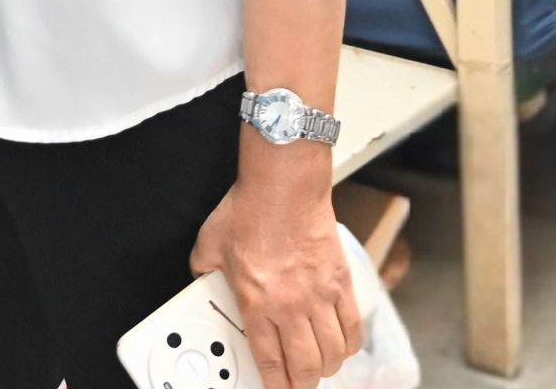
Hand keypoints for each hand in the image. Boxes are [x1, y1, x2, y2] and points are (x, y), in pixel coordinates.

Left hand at [192, 179, 361, 388]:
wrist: (284, 186)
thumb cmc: (248, 211)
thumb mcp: (209, 244)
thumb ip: (204, 271)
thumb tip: (201, 283)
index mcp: (257, 302)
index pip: (271, 361)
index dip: (276, 386)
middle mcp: (292, 306)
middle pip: (308, 367)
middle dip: (302, 385)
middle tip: (297, 384)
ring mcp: (321, 296)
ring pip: (334, 353)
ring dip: (326, 367)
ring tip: (317, 367)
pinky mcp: (342, 283)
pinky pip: (353, 328)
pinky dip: (349, 344)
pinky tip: (340, 345)